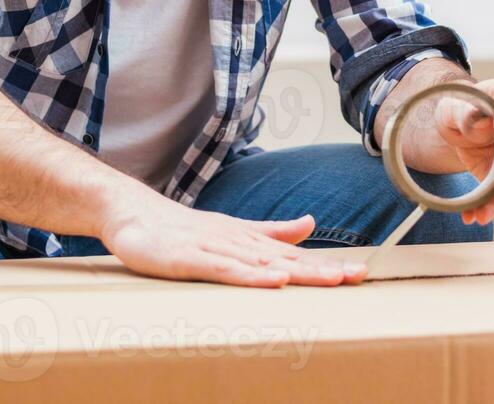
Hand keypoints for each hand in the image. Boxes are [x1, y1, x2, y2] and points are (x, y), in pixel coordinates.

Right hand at [101, 187, 365, 287]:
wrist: (134, 214)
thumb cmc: (183, 228)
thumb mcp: (233, 230)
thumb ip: (272, 231)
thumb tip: (311, 224)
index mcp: (249, 238)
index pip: (294, 255)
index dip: (326, 263)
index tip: (360, 272)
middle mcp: (238, 241)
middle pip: (287, 259)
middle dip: (323, 269)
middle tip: (357, 276)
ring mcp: (215, 248)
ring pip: (263, 263)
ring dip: (298, 272)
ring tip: (331, 279)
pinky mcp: (192, 259)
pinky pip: (226, 270)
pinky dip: (252, 275)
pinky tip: (275, 279)